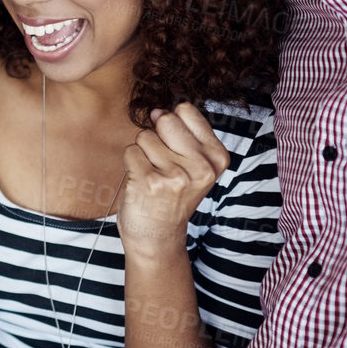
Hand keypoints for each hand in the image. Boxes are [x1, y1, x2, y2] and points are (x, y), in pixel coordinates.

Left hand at [119, 104, 230, 258]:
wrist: (158, 236)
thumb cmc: (171, 196)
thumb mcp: (192, 165)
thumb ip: (181, 134)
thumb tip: (157, 111)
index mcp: (216, 157)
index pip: (186, 111)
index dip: (172, 126)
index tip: (175, 148)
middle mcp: (201, 167)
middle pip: (165, 120)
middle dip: (156, 137)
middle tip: (161, 164)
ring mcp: (175, 175)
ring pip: (145, 136)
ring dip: (142, 154)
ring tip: (152, 176)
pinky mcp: (150, 182)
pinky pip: (130, 152)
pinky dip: (130, 165)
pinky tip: (141, 183)